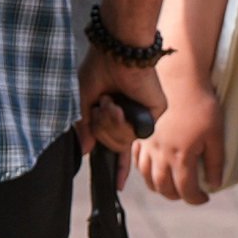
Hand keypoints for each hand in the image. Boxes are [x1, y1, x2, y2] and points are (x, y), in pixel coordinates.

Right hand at [77, 48, 162, 162]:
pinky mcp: (155, 114)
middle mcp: (131, 118)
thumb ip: (84, 127)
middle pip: (114, 146)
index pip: (118, 146)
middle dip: (101, 130)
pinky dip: (121, 122)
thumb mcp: (83, 101)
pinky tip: (118, 105)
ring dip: (109, 124)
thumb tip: (85, 150)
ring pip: (123, 143)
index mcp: (116, 114)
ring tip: (109, 102)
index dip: (117, 166)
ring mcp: (143, 116)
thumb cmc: (99, 69)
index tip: (117, 185)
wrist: (118, 52)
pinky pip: (135, 134)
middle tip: (100, 107)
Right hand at [132, 81, 221, 203]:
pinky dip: (144, 171)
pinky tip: (154, 170)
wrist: (183, 85)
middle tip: (189, 194)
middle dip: (177, 196)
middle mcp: (161, 154)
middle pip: (164, 188)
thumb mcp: (216, 136)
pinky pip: (138, 161)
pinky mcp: (142, 137)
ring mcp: (149, 146)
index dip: (196, 198)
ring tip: (171, 187)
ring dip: (159, 188)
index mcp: (181, 156)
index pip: (186, 189)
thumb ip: (216, 163)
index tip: (205, 198)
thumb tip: (215, 184)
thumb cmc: (203, 109)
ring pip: (148, 177)